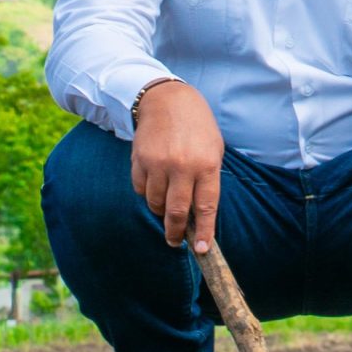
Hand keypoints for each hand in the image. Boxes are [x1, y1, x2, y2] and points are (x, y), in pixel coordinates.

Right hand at [130, 81, 224, 249]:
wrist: (168, 101)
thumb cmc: (197, 129)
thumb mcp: (213, 151)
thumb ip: (207, 180)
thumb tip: (199, 214)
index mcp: (207, 165)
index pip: (206, 207)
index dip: (204, 231)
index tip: (201, 250)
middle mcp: (182, 167)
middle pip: (176, 212)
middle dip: (176, 232)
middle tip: (176, 241)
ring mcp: (158, 165)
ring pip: (154, 204)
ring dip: (160, 211)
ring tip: (167, 205)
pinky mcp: (139, 162)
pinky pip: (140, 190)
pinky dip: (147, 193)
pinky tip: (155, 183)